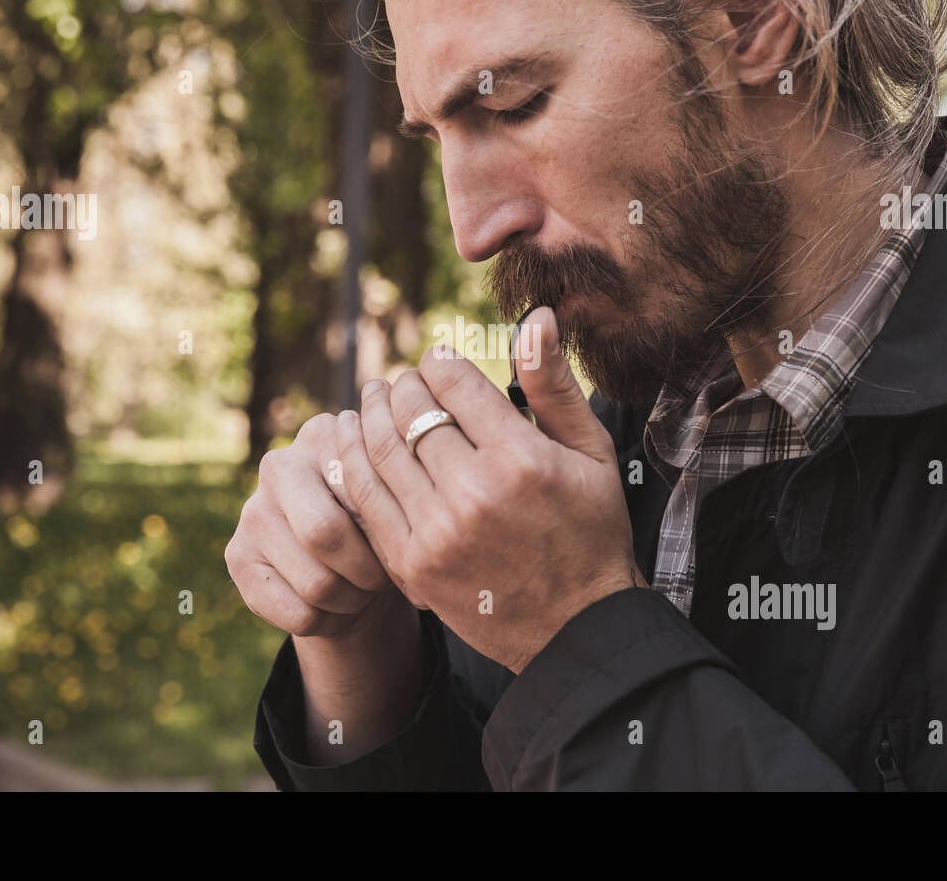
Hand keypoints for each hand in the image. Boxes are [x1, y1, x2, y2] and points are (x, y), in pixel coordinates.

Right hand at [225, 412, 417, 643]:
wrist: (349, 569)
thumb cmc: (380, 527)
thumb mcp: (394, 505)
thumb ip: (392, 502)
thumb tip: (393, 533)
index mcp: (323, 435)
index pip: (361, 490)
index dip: (391, 532)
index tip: (406, 547)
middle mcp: (279, 465)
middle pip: (325, 534)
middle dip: (368, 571)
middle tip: (382, 578)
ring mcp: (251, 511)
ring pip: (316, 584)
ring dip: (352, 601)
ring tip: (362, 590)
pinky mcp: (236, 558)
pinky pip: (297, 613)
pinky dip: (328, 622)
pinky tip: (334, 607)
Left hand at [337, 307, 644, 673]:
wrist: (575, 629)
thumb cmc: (590, 531)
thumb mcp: (591, 454)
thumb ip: (553, 385)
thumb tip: (534, 318)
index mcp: (521, 460)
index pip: (452, 381)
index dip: (438, 361)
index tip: (438, 362)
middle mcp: (473, 494)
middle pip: (410, 411)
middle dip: (403, 385)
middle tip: (403, 381)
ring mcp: (436, 533)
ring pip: (379, 450)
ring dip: (371, 415)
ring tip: (375, 400)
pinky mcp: (410, 565)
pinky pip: (365, 499)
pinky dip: (355, 462)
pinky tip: (359, 445)